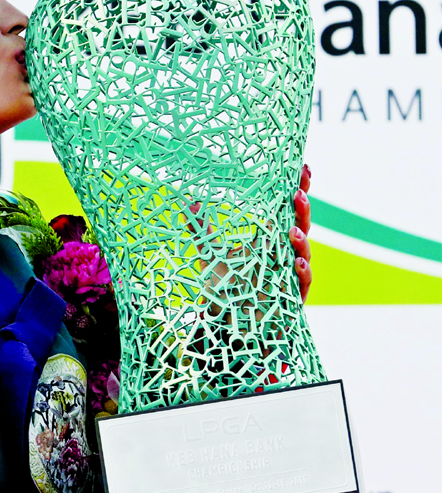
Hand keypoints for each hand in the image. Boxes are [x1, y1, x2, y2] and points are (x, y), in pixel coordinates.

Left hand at [186, 162, 313, 308]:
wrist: (224, 323)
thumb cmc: (223, 287)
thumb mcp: (211, 253)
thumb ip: (202, 230)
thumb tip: (189, 202)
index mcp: (269, 239)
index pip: (287, 210)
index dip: (298, 190)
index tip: (302, 168)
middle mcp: (283, 254)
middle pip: (300, 227)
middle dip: (302, 210)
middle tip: (298, 193)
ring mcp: (289, 275)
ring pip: (304, 254)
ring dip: (301, 241)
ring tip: (293, 231)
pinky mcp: (291, 297)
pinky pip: (302, 283)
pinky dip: (301, 272)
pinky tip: (296, 262)